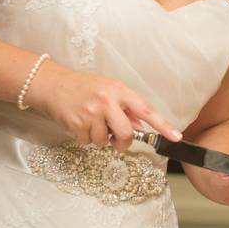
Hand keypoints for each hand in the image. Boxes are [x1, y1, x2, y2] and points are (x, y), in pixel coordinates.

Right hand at [23, 62, 179, 151]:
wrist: (53, 85)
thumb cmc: (84, 87)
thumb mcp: (109, 89)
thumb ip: (126, 106)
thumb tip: (142, 125)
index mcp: (119, 90)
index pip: (146, 109)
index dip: (162, 125)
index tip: (175, 136)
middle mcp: (107, 101)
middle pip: (126, 133)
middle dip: (123, 141)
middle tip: (117, 138)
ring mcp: (91, 113)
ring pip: (105, 141)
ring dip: (101, 138)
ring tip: (93, 123)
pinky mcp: (77, 124)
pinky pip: (89, 142)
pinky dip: (86, 137)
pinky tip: (81, 124)